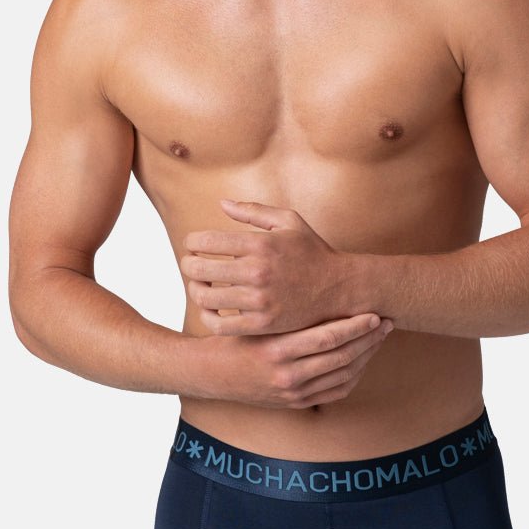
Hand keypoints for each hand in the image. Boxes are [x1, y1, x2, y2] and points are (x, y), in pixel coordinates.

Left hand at [180, 199, 354, 335]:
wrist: (340, 289)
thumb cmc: (313, 251)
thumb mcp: (289, 222)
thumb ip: (253, 210)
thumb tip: (222, 203)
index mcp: (261, 244)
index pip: (205, 241)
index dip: (192, 242)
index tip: (194, 245)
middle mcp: (258, 272)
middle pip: (199, 269)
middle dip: (188, 265)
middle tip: (191, 264)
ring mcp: (260, 300)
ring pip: (205, 297)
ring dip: (195, 290)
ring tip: (201, 285)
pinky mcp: (262, 324)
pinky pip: (220, 325)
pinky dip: (207, 317)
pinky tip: (211, 309)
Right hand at [197, 312, 394, 408]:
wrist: (212, 374)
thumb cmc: (236, 337)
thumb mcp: (258, 320)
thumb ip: (288, 309)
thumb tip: (326, 288)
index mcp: (277, 350)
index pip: (328, 338)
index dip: (356, 326)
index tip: (373, 312)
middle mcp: (287, 375)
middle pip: (342, 357)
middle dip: (369, 339)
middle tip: (386, 322)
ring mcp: (293, 393)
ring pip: (344, 375)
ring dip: (366, 356)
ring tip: (378, 338)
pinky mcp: (296, 403)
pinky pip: (336, 392)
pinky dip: (354, 375)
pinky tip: (362, 359)